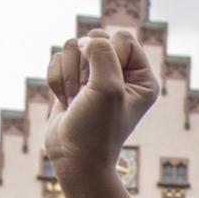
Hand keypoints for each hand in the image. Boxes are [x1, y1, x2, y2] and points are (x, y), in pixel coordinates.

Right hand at [45, 29, 158, 179]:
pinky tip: (66, 102)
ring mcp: (95, 76)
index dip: (108, 55)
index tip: (105, 84)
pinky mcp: (73, 81)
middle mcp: (121, 74)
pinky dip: (56, 81)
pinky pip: (58, 59)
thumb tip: (86, 41)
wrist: (74, 159)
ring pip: (73, 47)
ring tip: (76, 100)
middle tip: (87, 94)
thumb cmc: (97, 129)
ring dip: (69, 75)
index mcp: (142, 77)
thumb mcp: (108, 88)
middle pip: (96, 38)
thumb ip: (102, 52)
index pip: (123, 38)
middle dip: (84, 65)